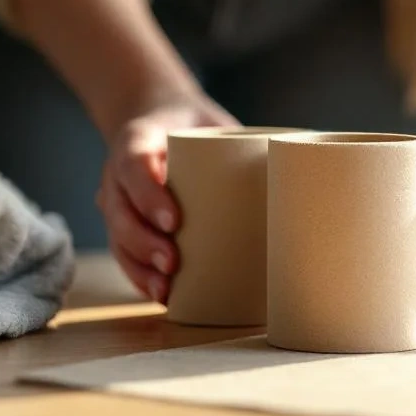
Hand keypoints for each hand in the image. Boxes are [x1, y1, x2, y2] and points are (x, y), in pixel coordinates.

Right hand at [96, 90, 237, 301]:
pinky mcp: (124, 224)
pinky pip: (124, 254)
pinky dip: (139, 277)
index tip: (175, 221)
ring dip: (140, 268)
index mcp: (137, 140)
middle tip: (173, 263)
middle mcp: (118, 174)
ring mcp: (116, 201)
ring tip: (165, 289)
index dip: (150, 195)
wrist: (161, 120)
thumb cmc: (195, 126)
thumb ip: (241, 141)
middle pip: (121, 212)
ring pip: (118, 239)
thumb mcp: (211, 122)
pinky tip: (159, 295)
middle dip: (145, 242)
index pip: (135, 165)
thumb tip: (299, 166)